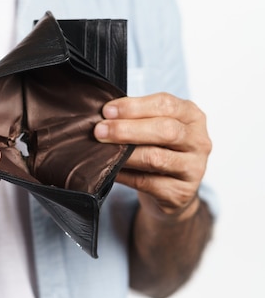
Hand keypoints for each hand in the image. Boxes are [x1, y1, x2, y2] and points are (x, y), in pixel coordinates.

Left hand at [94, 93, 211, 220]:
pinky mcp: (181, 193)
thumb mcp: (153, 126)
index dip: (133, 107)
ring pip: (156, 158)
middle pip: (165, 130)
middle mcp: (199, 141)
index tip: (106, 111)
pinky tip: (110, 170)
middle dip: (127, 129)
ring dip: (124, 153)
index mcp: (192, 116)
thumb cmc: (158, 148)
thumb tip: (103, 117)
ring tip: (103, 150)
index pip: (165, 104)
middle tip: (99, 131)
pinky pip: (146, 182)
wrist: (172, 189)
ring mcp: (194, 169)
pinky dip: (124, 175)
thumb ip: (136, 118)